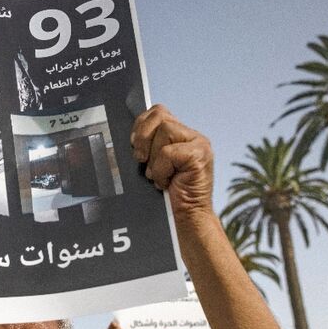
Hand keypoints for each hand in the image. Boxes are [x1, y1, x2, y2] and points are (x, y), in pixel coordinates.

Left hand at [130, 105, 213, 221]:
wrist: (186, 216)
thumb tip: (127, 138)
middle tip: (141, 160)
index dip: (141, 125)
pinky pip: (169, 152)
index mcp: (180, 135)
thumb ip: (147, 146)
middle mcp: (192, 136)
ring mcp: (199, 144)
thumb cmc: (168, 194)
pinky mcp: (200, 155)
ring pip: (165, 131)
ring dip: (154, 158)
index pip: (157, 112)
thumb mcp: (153, 164)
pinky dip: (161, 170)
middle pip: (159, 116)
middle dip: (143, 138)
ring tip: (158, 175)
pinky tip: (166, 182)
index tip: (132, 144)